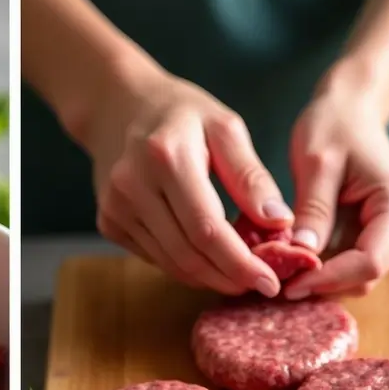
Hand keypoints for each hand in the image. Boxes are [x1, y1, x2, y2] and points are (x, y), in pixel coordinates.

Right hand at [83, 68, 290, 296]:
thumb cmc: (182, 114)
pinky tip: (208, 256)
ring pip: (170, 263)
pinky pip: (155, 257)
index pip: (206, 228)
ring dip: (210, 276)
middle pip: (187, 254)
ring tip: (240, 272)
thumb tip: (280, 222)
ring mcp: (115, 207)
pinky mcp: (108, 222)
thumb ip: (251, 176)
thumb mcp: (225, 128)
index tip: (270, 282)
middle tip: (262, 283)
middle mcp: (133, 185)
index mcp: (166, 157)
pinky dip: (186, 265)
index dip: (240, 262)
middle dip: (229, 277)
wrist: (119, 105)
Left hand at [282, 74, 388, 299]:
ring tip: (281, 270)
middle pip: (365, 275)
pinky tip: (294, 260)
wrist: (350, 109)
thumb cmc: (334, 125)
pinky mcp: (379, 235)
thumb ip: (313, 210)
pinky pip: (351, 264)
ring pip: (358, 276)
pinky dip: (323, 267)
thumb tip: (303, 255)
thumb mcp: (316, 163)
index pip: (369, 262)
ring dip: (321, 278)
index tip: (287, 284)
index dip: (328, 279)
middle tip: (276, 280)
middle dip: (322, 282)